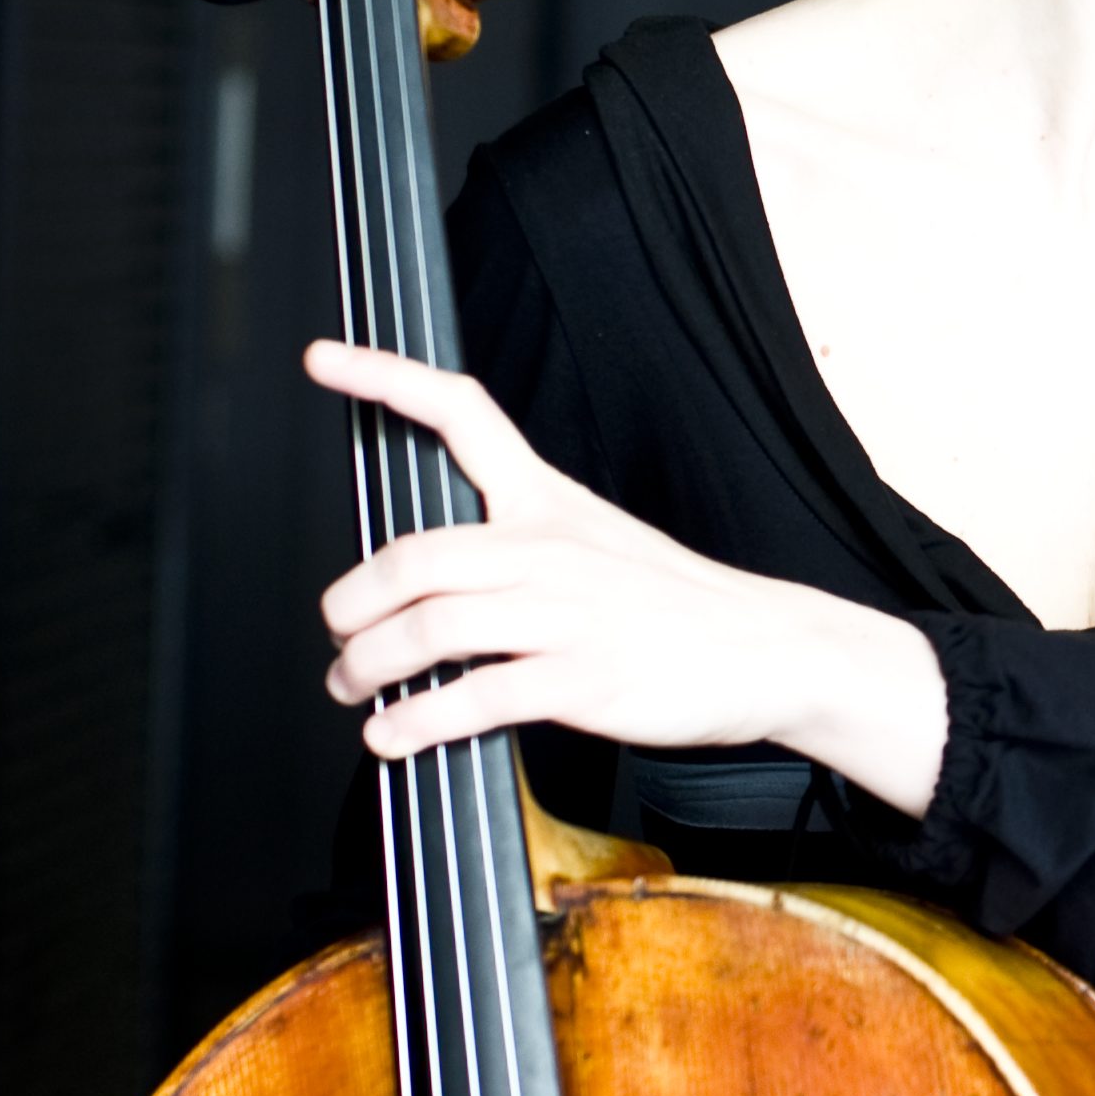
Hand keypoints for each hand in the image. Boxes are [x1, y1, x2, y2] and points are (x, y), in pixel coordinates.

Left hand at [306, 339, 947, 814]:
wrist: (770, 649)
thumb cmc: (678, 604)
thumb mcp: (598, 541)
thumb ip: (518, 544)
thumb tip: (430, 582)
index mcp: (548, 501)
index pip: (461, 412)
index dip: (384, 379)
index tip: (324, 358)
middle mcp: (548, 548)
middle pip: (415, 554)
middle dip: (351, 603)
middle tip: (338, 635)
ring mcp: (567, 613)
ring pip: (432, 626)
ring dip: (369, 666)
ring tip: (354, 689)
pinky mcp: (583, 677)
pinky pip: (475, 696)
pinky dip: (418, 721)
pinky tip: (396, 737)